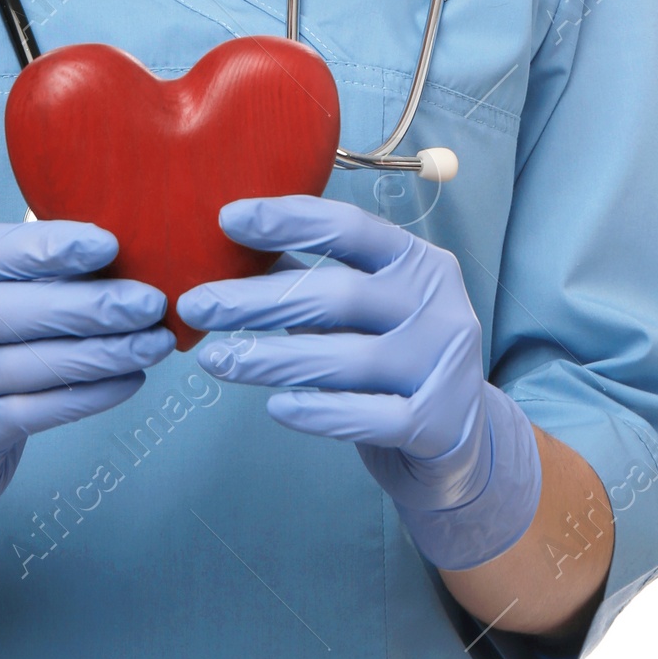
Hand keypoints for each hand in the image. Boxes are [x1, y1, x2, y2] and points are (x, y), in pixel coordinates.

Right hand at [0, 221, 173, 572]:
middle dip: (89, 305)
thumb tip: (111, 252)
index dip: (46, 246)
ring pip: (33, 364)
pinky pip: (41, 410)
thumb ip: (22, 273)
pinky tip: (131, 380)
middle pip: (10, 311)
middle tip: (149, 302)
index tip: (107, 245)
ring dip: (104, 352)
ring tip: (154, 342)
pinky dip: (92, 394)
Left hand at [176, 195, 541, 570]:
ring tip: (215, 359)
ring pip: (347, 359)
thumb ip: (313, 278)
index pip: (351, 228)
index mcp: (419, 263)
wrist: (463, 439)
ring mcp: (442, 366)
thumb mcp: (364, 310)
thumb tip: (233, 246)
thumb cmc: (394, 360)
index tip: (226, 219)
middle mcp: (438, 307)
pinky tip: (275, 406)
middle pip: (338, 295)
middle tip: (195, 305)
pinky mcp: (437, 424)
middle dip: (257, 300)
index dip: (288, 220)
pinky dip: (318, 411)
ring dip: (271, 359)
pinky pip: (367, 416)